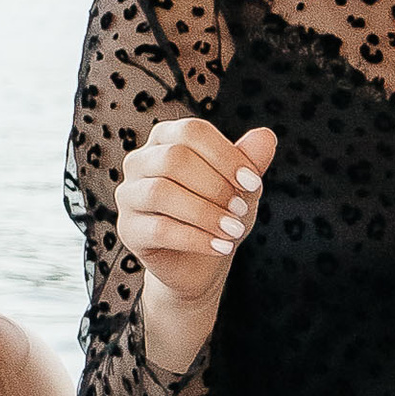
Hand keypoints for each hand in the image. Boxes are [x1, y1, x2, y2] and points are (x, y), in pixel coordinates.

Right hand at [114, 117, 279, 342]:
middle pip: (173, 158)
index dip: (226, 155)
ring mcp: (128, 195)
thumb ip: (250, 161)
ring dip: (205, 213)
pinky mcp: (128, 229)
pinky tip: (221, 247)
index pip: (192, 132)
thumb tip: (266, 136)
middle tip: (242, 209)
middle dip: (215, 185)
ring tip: (234, 230)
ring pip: (161, 193)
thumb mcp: (241, 187)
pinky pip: (158, 229)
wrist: (199, 263)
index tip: (254, 182)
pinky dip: (196, 238)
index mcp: (166, 139)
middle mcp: (140, 161)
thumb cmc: (219, 213)